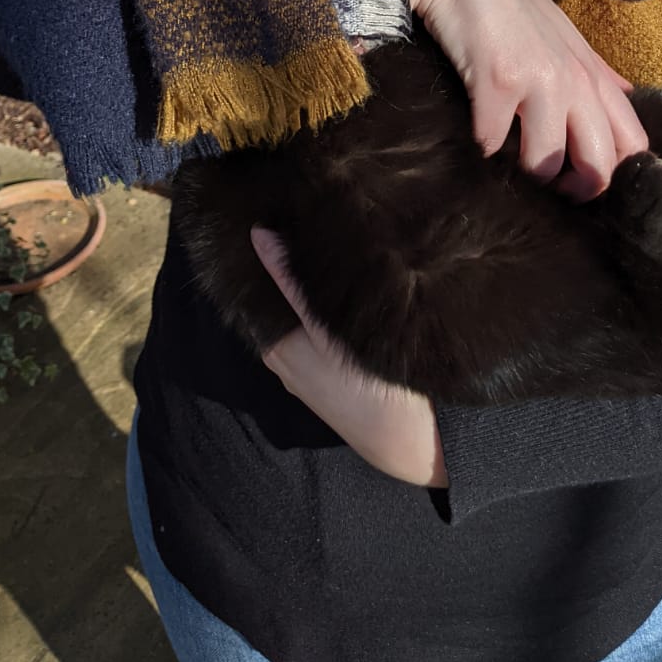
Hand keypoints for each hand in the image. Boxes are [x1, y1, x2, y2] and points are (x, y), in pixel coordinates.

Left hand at [251, 228, 447, 488]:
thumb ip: (291, 282)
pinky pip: (315, 334)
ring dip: (310, 293)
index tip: (280, 220)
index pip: (258, 290)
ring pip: (299, 318)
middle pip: (279, 303)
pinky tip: (342, 293)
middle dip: (290, 272)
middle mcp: (282, 359)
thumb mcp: (326, 327)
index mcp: (274, 344)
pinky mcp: (327, 379)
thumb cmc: (363, 384)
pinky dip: (322, 313)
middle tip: (308, 227)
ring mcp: (305, 372)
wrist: (404, 441)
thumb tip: (258, 235)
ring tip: (328, 251)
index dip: (267, 256)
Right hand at [407, 0, 647, 199]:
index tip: (586, 180)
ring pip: (545, 165)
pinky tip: (475, 128)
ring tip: (508, 154)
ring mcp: (538, 82)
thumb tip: (627, 97)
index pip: (633, 144)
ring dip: (522, 171)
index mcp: (594, 74)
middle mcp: (575, 80)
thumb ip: (598, 72)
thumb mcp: (564, 36)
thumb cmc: (510, 4)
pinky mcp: (496, 84)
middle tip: (549, 186)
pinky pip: (491, 145)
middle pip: (599, 167)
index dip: (616, 176)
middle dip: (574, 189)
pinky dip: (480, 146)